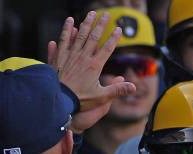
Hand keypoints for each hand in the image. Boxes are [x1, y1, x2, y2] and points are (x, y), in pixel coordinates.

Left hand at [47, 13, 136, 131]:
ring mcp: (70, 55)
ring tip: (91, 14)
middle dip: (101, 25)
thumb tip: (133, 87)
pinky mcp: (59, 57)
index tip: (119, 29)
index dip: (114, 38)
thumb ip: (117, 90)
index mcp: (95, 66)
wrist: (58, 100)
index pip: (107, 48)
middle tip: (106, 15)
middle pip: (94, 37)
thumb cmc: (80, 100)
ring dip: (86, 23)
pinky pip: (64, 40)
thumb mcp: (101, 98)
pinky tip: (69, 22)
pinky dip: (66, 30)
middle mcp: (83, 57)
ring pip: (79, 35)